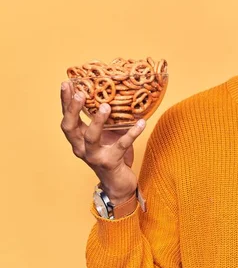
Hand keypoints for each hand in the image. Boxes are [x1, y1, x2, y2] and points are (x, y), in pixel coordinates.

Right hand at [60, 81, 145, 203]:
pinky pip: (122, 145)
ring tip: (105, 106)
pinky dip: (132, 133)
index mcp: (78, 139)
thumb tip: (119, 93)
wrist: (118, 184)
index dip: (65, 101)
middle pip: (70, 127)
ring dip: (97, 121)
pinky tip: (142, 123)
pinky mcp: (110, 162)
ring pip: (91, 138)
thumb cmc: (112, 155)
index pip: (67, 117)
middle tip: (79, 93)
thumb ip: (108, 119)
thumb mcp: (107, 134)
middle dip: (73, 109)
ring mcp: (94, 156)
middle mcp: (81, 147)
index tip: (66, 83)